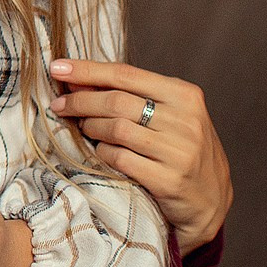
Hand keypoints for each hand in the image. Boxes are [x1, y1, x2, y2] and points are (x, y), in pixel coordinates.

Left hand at [47, 58, 231, 253]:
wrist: (210, 199)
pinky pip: (121, 159)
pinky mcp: (169, 179)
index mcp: (185, 95)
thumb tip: (76, 79)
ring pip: (116, 130)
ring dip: (91, 127)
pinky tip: (100, 152)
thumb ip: (131, 95)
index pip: (126, 74)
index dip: (87, 70)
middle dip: (80, 101)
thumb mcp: (168, 114)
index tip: (56, 66)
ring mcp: (180, 151)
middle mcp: (186, 120)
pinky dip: (103, 153)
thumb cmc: (180, 148)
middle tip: (60, 105)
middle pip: (117, 101)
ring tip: (83, 128)